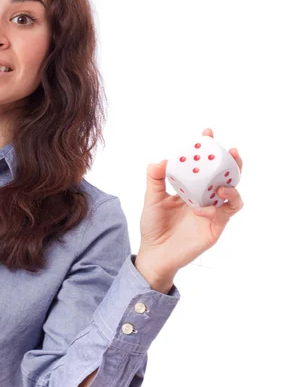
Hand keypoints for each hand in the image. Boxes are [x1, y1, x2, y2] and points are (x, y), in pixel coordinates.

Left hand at [136, 127, 244, 286]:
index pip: (204, 164)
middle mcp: (205, 196)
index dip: (207, 148)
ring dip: (231, 185)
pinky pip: (223, 213)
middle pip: (226, 175)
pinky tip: (198, 208)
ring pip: (234, 192)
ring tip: (220, 184)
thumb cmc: (153, 225)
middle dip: (230, 161)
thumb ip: (154, 179)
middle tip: (228, 150)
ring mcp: (212, 211)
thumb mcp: (151, 199)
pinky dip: (214, 208)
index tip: (206, 133)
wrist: (155, 253)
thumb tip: (160, 161)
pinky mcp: (215, 226)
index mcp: (191, 187)